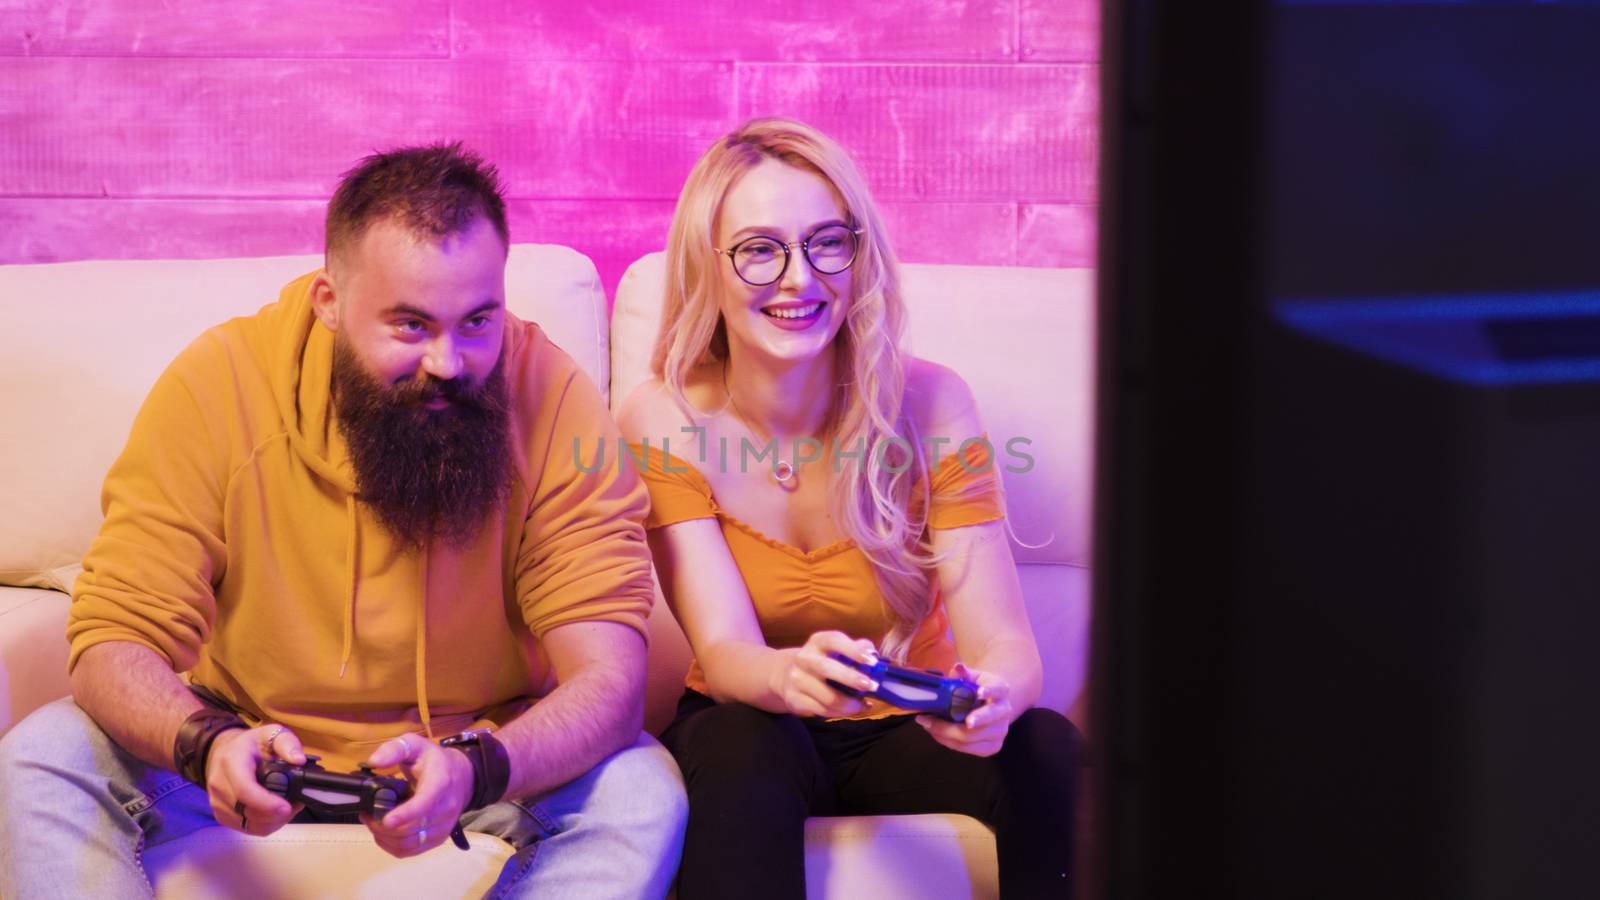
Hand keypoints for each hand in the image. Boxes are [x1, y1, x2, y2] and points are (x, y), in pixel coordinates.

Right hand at [206, 724, 305, 835]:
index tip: (287, 807)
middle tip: (296, 804)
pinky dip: (266, 825)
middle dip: (276, 813)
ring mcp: (217, 802)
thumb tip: (298, 760)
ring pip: (249, 824)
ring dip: (273, 821)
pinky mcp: (221, 815)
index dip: (266, 803)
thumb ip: (287, 743)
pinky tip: (276, 813)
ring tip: (288, 806)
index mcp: (231, 761)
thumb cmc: (252, 745)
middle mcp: (219, 784)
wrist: (226, 752)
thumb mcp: (272, 733)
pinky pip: (247, 829)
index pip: (244, 789)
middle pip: (247, 811)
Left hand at [359, 734, 475, 857]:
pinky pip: (411, 851)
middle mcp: (446, 807)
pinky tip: (383, 834)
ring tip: (372, 823)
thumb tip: (374, 761)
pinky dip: (392, 846)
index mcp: (440, 782)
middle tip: (366, 815)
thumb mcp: (415, 745)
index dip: (405, 814)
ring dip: (385, 838)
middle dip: (383, 827)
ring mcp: (444, 826)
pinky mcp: (438, 838)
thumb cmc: (433, 760)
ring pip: (410, 844)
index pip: (425, 803)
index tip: (385, 820)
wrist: (461, 776)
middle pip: (412, 829)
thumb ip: (394, 749)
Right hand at [772, 631, 878, 717]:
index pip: (834, 640)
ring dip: (849, 704)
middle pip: (826, 668)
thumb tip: (872, 652)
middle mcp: (804, 659)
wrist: (784, 675)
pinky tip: (851, 710)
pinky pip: (822, 711)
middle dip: (851, 678)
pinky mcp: (794, 700)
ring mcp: (797, 680)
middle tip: (872, 686)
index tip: (872, 660)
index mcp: (817, 642)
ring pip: (827, 697)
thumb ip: (855, 648)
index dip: (853, 649)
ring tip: (863, 705)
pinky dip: (840, 713)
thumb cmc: (821, 661)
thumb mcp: (834, 650)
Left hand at [916, 664, 1016, 757]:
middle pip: (985, 719)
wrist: (993, 705)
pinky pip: (968, 749)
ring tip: (927, 723)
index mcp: (1001, 689)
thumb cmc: (978, 688)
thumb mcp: (973, 677)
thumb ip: (964, 673)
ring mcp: (1000, 731)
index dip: (989, 691)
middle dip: (962, 720)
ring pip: (972, 737)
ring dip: (945, 732)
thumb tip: (957, 668)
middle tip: (938, 719)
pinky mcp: (993, 746)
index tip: (978, 693)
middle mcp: (1004, 711)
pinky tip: (936, 733)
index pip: (998, 688)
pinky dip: (949, 741)